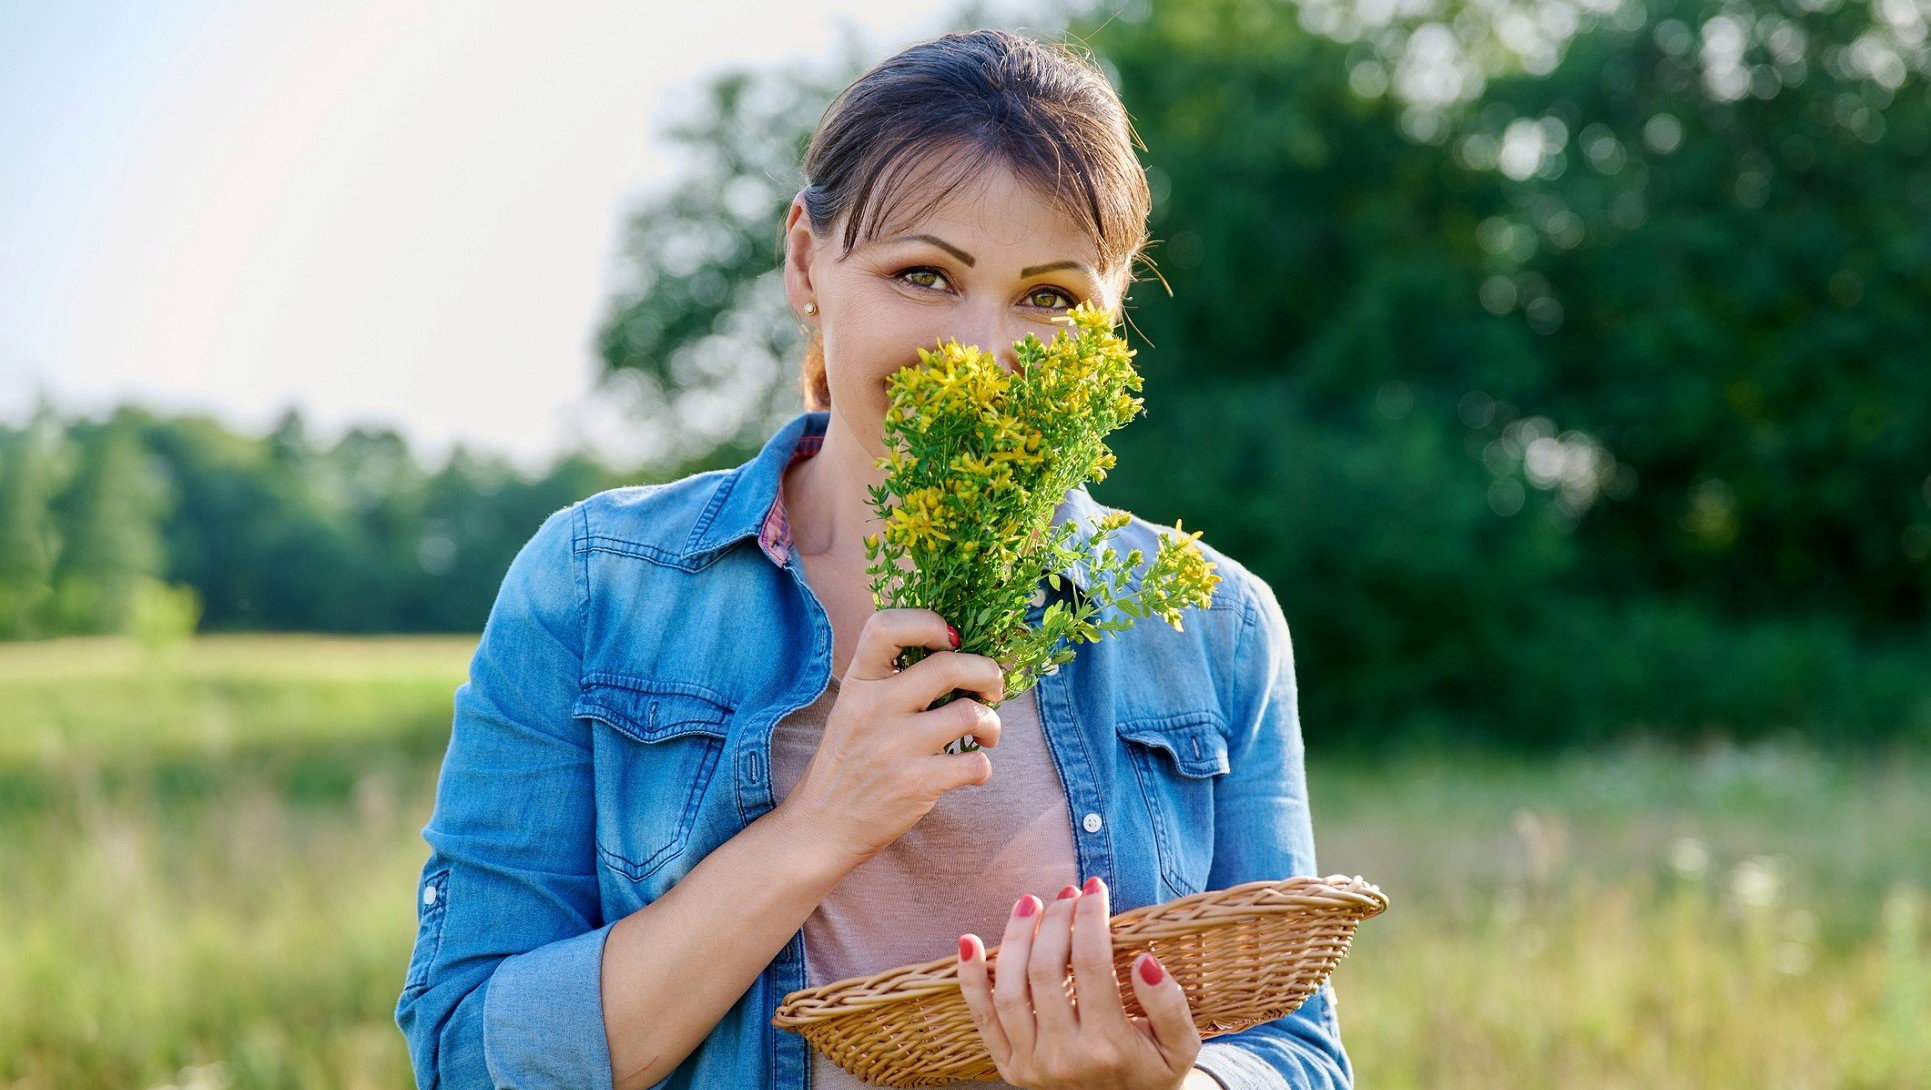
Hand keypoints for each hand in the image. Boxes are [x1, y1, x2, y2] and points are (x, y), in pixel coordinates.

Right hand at [777, 608, 1005, 871]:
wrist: (822, 825)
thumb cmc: (848, 762)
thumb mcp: (854, 708)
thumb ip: (891, 680)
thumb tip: (958, 652)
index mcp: (858, 682)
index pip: (886, 626)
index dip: (929, 623)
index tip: (952, 640)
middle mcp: (874, 708)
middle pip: (948, 665)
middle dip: (986, 672)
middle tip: (993, 687)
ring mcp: (895, 747)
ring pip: (970, 714)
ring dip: (992, 723)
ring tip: (986, 733)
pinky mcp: (916, 784)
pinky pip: (975, 764)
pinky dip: (983, 767)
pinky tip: (971, 769)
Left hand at [956, 877, 1201, 1089]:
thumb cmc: (1153, 1075)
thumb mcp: (1180, 1047)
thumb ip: (1170, 1005)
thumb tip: (1145, 961)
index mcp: (1109, 1046)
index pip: (1091, 964)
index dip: (1090, 918)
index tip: (1095, 889)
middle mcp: (1065, 1056)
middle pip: (1046, 970)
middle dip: (1055, 920)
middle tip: (1067, 892)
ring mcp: (1031, 1064)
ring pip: (1010, 989)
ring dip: (1015, 938)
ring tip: (1029, 903)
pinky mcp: (1009, 1067)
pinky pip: (982, 1019)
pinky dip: (969, 979)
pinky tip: (969, 941)